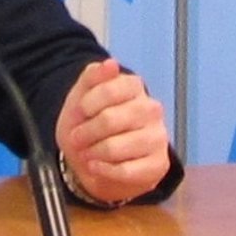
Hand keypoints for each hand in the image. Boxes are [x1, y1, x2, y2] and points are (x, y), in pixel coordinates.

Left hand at [55, 58, 170, 205]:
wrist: (96, 156)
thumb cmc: (89, 120)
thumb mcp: (82, 95)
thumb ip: (93, 77)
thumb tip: (111, 64)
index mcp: (134, 86)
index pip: (109, 89)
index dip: (87, 104)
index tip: (79, 113)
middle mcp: (152, 109)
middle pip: (110, 119)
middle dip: (86, 131)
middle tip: (76, 138)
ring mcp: (158, 138)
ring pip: (117, 147)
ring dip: (93, 152)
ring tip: (86, 153)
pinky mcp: (158, 165)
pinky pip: (127, 171)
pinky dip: (104, 170)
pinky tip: (95, 166)